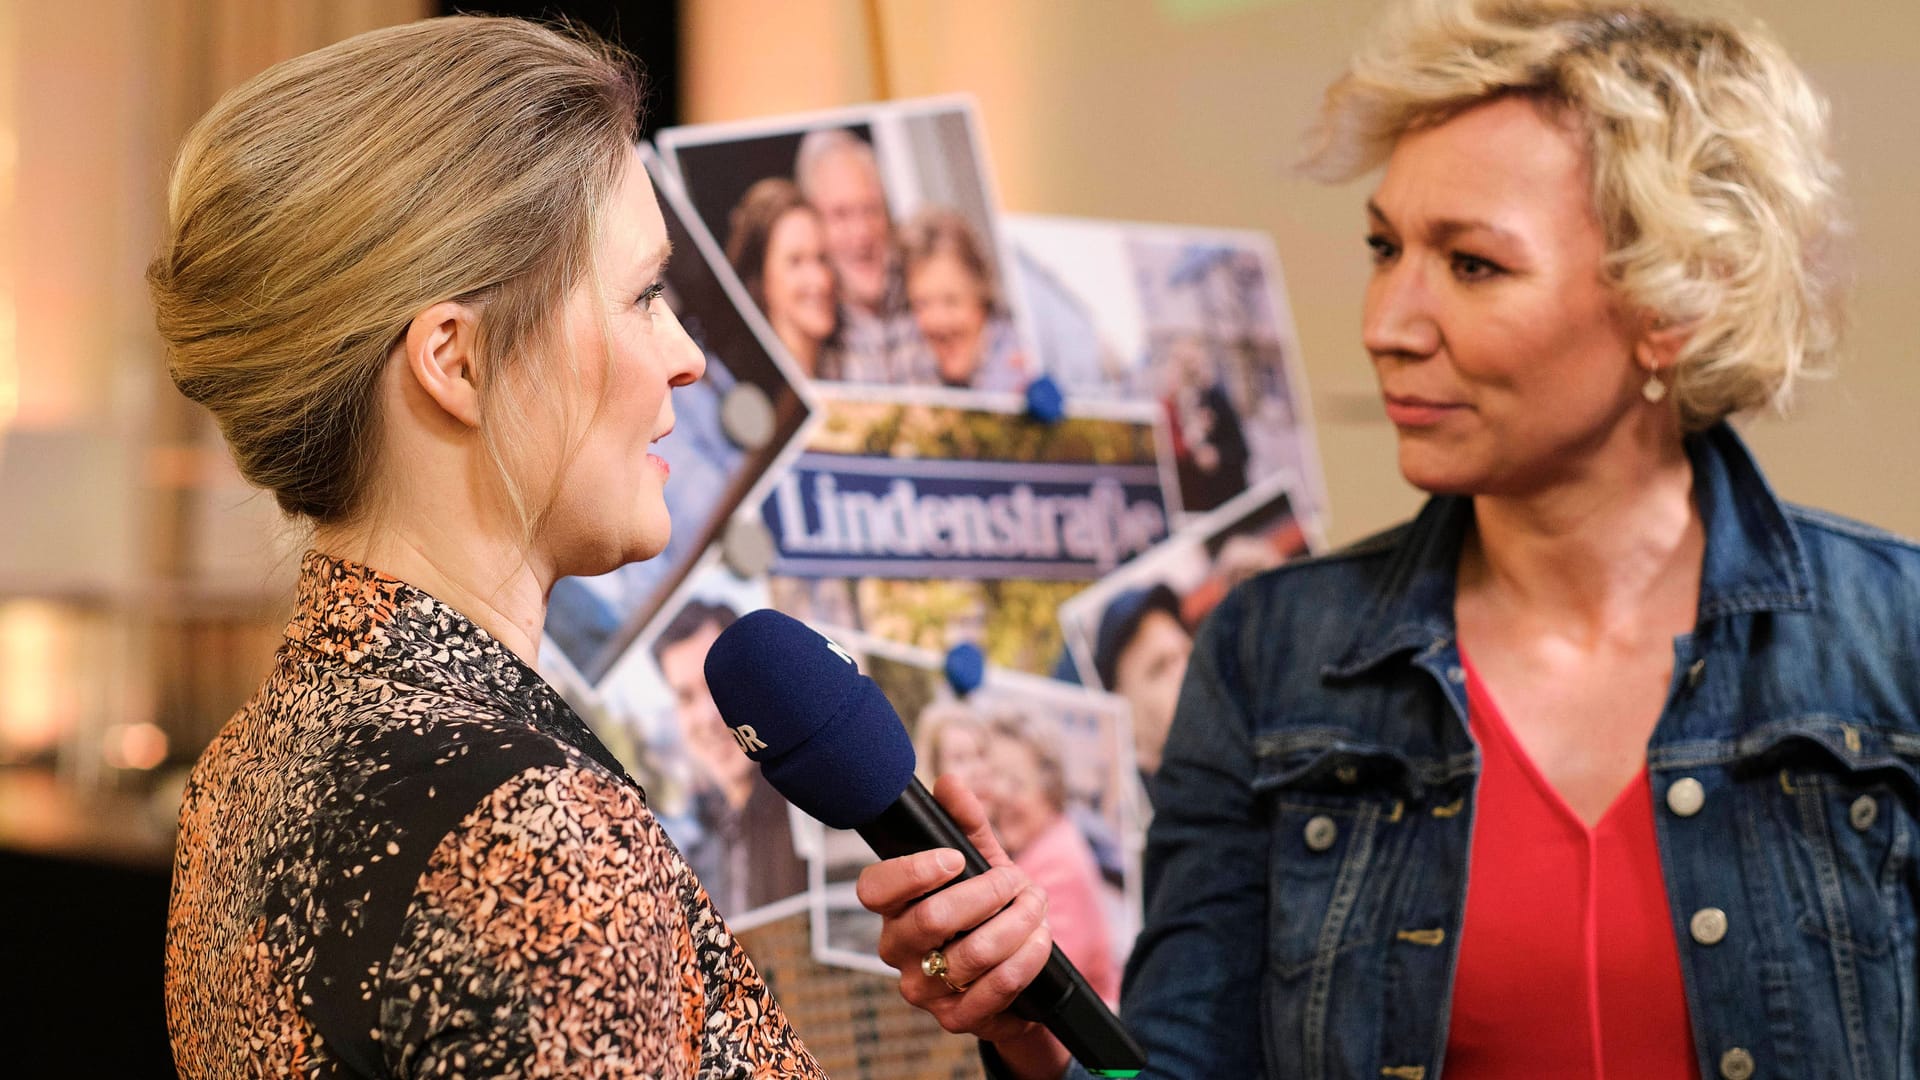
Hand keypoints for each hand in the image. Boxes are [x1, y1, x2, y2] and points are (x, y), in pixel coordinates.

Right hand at [856, 775, 1069, 1074]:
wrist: (1015, 976)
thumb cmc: (987, 912)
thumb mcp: (980, 863)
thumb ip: (966, 823)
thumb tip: (949, 782)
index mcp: (892, 908)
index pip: (873, 889)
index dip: (912, 872)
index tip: (953, 858)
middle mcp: (898, 950)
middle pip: (930, 920)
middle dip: (988, 893)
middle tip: (1018, 880)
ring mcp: (924, 990)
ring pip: (971, 954)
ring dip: (1017, 923)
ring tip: (1038, 907)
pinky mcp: (956, 1019)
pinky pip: (995, 988)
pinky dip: (1026, 958)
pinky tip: (1040, 941)